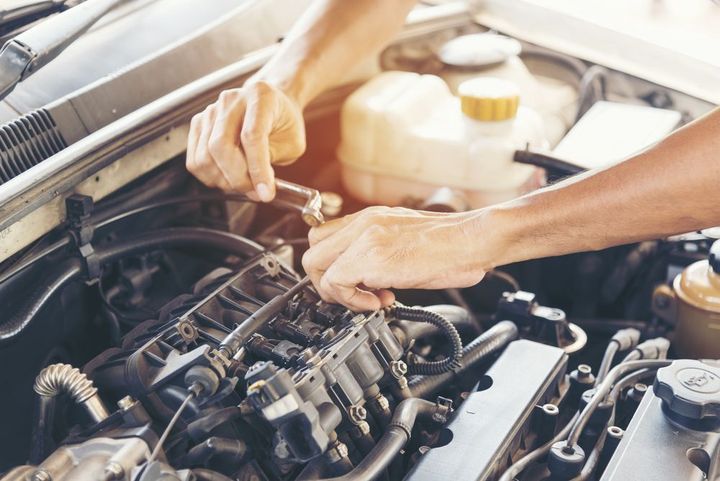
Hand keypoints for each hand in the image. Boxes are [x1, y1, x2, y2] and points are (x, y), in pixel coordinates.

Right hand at [186, 81, 305, 200]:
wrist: (271, 105)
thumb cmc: (284, 123)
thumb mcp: (292, 143)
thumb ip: (271, 162)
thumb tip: (255, 187)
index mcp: (260, 97)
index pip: (252, 136)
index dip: (257, 169)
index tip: (266, 192)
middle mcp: (231, 100)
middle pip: (220, 146)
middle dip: (237, 178)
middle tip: (254, 191)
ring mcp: (211, 111)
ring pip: (205, 156)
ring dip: (224, 180)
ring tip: (244, 183)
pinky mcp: (199, 124)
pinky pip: (195, 160)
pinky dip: (211, 176)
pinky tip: (228, 177)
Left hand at [302, 206, 490, 310]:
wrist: (473, 239)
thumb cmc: (451, 243)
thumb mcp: (405, 238)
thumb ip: (380, 249)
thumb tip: (368, 275)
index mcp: (370, 218)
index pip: (324, 237)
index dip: (330, 265)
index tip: (351, 282)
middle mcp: (363, 223)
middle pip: (312, 251)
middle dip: (326, 281)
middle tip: (353, 294)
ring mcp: (365, 238)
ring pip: (316, 266)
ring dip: (337, 292)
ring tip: (369, 299)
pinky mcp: (372, 258)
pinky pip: (336, 283)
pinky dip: (351, 300)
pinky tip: (379, 301)